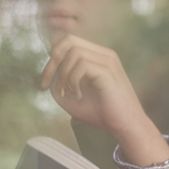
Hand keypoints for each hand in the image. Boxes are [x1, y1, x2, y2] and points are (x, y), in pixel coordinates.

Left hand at [39, 35, 168, 165]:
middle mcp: (104, 55)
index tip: (43, 84)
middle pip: (69, 41)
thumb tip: (48, 69)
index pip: (68, 42)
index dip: (51, 59)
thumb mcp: (71, 95)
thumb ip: (58, 80)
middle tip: (47, 85)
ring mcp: (108, 61)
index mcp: (98, 57)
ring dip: (63, 74)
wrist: (124, 127)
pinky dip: (72, 80)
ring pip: (74, 52)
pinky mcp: (109, 72)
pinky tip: (77, 95)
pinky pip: (82, 65)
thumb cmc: (100, 113)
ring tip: (67, 93)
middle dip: (52, 62)